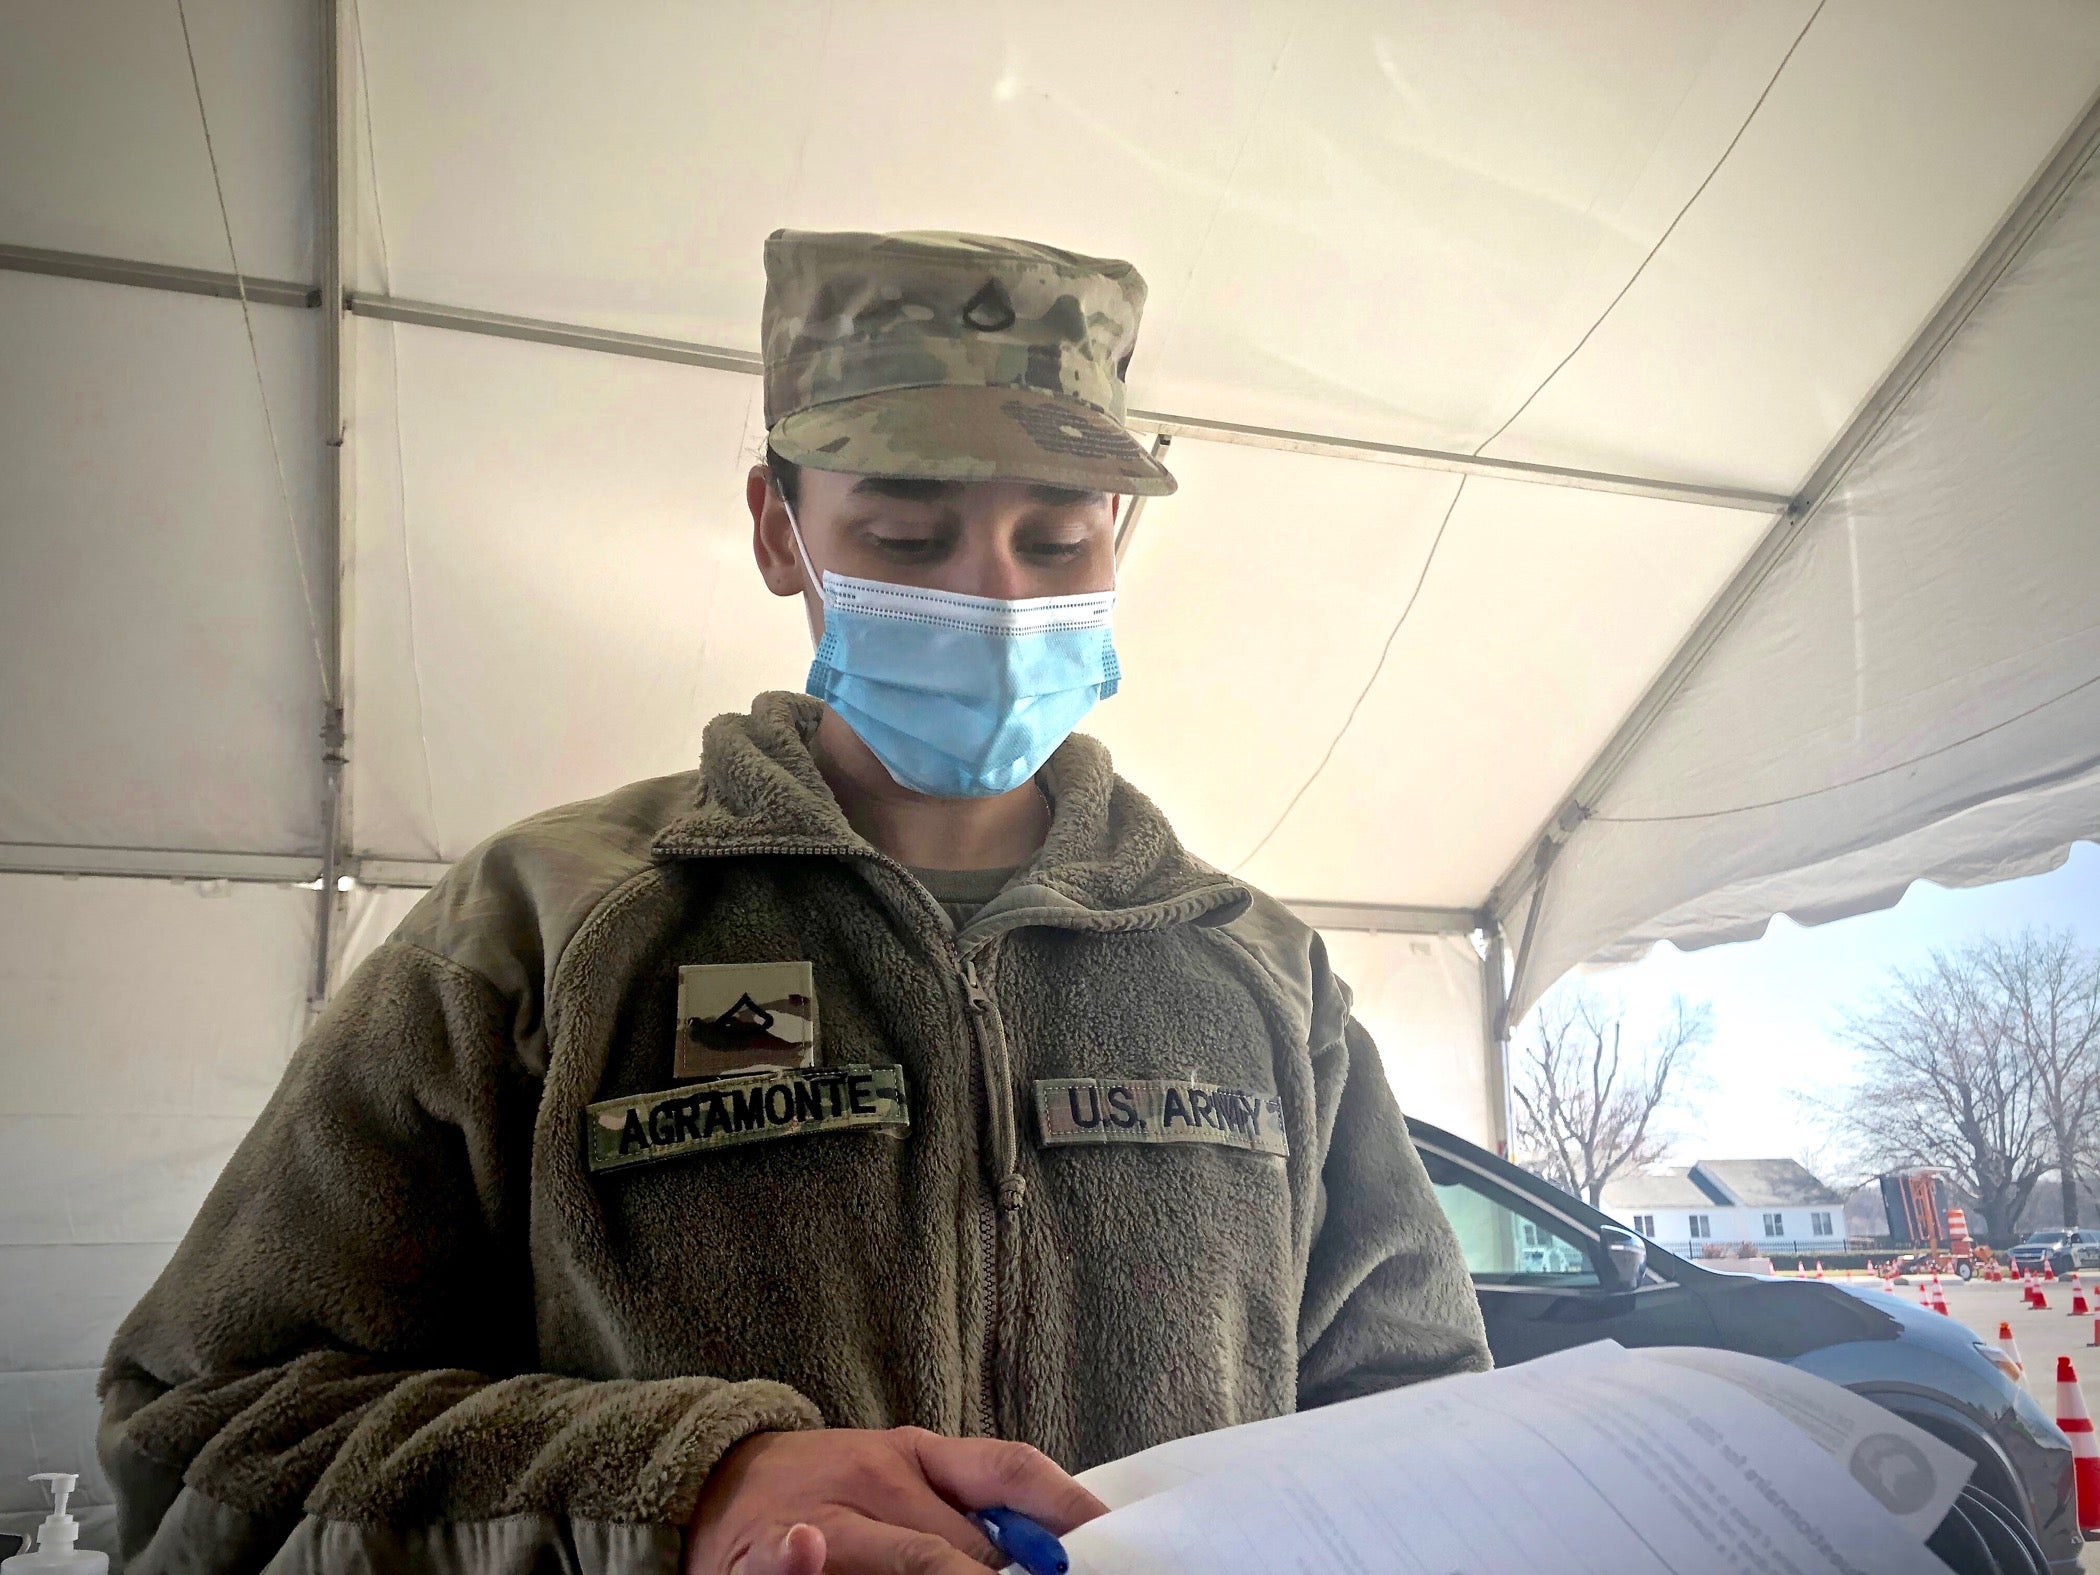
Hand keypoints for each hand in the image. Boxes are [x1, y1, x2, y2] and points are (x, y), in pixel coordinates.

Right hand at [683, 1426, 1106, 1574]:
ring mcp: (825, 1517)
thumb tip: (1052, 1549)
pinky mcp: (772, 1553)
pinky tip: (809, 1554)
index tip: (1111, 1542)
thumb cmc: (831, 1491)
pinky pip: (799, 1560)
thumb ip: (968, 1506)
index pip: (1008, 1471)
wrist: (713, 1477)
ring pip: (907, 1557)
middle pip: (968, 1542)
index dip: (1064, 1509)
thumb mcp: (904, 1478)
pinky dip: (807, 1563)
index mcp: (919, 1456)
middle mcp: (877, 1479)